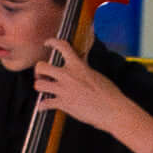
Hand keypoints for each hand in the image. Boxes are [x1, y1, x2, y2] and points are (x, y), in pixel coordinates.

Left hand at [29, 48, 152, 152]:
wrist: (113, 111)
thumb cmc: (110, 94)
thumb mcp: (96, 75)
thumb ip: (84, 68)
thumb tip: (81, 62)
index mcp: (78, 66)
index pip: (62, 47)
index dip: (52, 42)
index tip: (47, 44)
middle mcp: (68, 76)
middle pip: (41, 66)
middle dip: (38, 71)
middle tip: (43, 76)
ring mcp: (64, 90)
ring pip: (38, 85)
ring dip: (40, 88)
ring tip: (45, 90)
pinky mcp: (63, 104)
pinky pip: (44, 103)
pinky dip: (43, 106)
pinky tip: (44, 106)